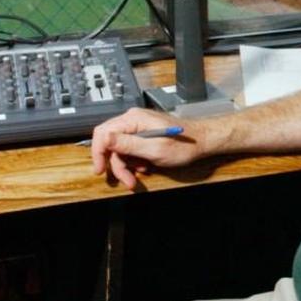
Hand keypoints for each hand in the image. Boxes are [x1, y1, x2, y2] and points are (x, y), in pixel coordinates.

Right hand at [89, 107, 210, 189]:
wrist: (202, 142)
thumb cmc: (183, 145)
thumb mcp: (154, 149)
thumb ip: (128, 143)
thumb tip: (104, 138)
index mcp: (133, 119)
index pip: (103, 133)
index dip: (98, 152)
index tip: (100, 169)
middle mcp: (133, 120)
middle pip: (110, 143)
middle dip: (116, 164)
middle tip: (126, 180)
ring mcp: (139, 127)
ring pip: (120, 149)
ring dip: (126, 166)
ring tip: (137, 177)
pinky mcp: (144, 134)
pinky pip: (130, 149)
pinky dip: (134, 161)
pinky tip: (144, 167)